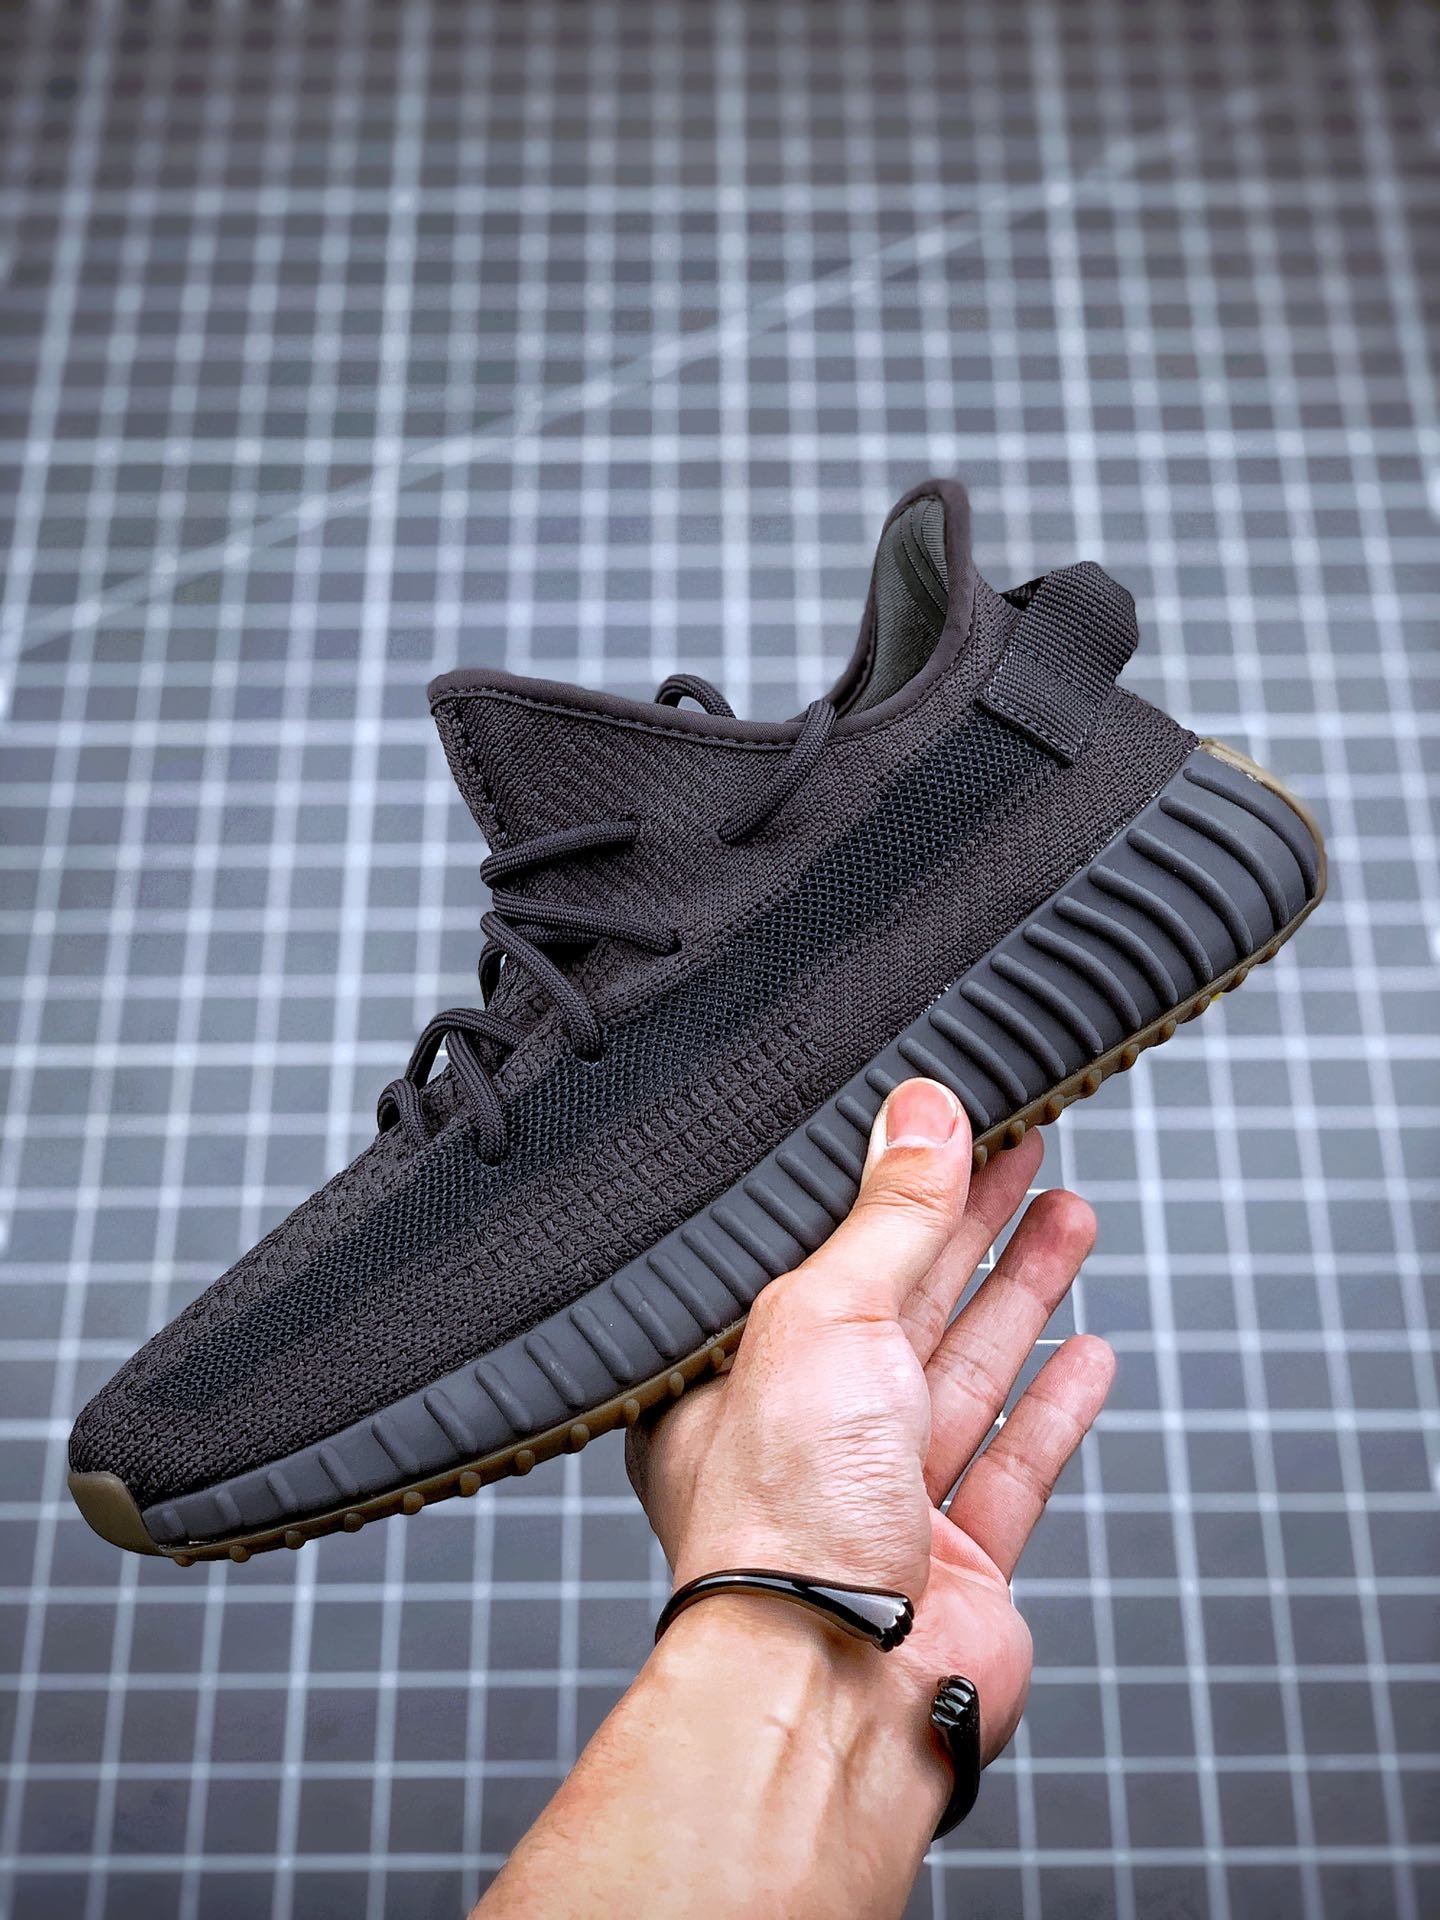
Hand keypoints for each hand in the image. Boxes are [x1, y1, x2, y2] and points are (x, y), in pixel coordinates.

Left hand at [626, 1077, 1113, 1762]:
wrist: (834, 1691)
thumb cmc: (786, 1515)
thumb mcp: (827, 1319)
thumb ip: (889, 1218)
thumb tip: (924, 1111)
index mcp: (742, 1376)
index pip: (829, 1251)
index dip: (901, 1184)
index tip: (956, 1126)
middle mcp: (808, 1433)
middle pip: (909, 1300)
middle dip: (974, 1224)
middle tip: (1031, 1150)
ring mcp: (883, 1498)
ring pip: (967, 1371)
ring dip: (1022, 1295)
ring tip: (1073, 1217)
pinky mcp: (952, 1558)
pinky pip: (1011, 1461)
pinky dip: (1052, 1404)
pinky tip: (1087, 1352)